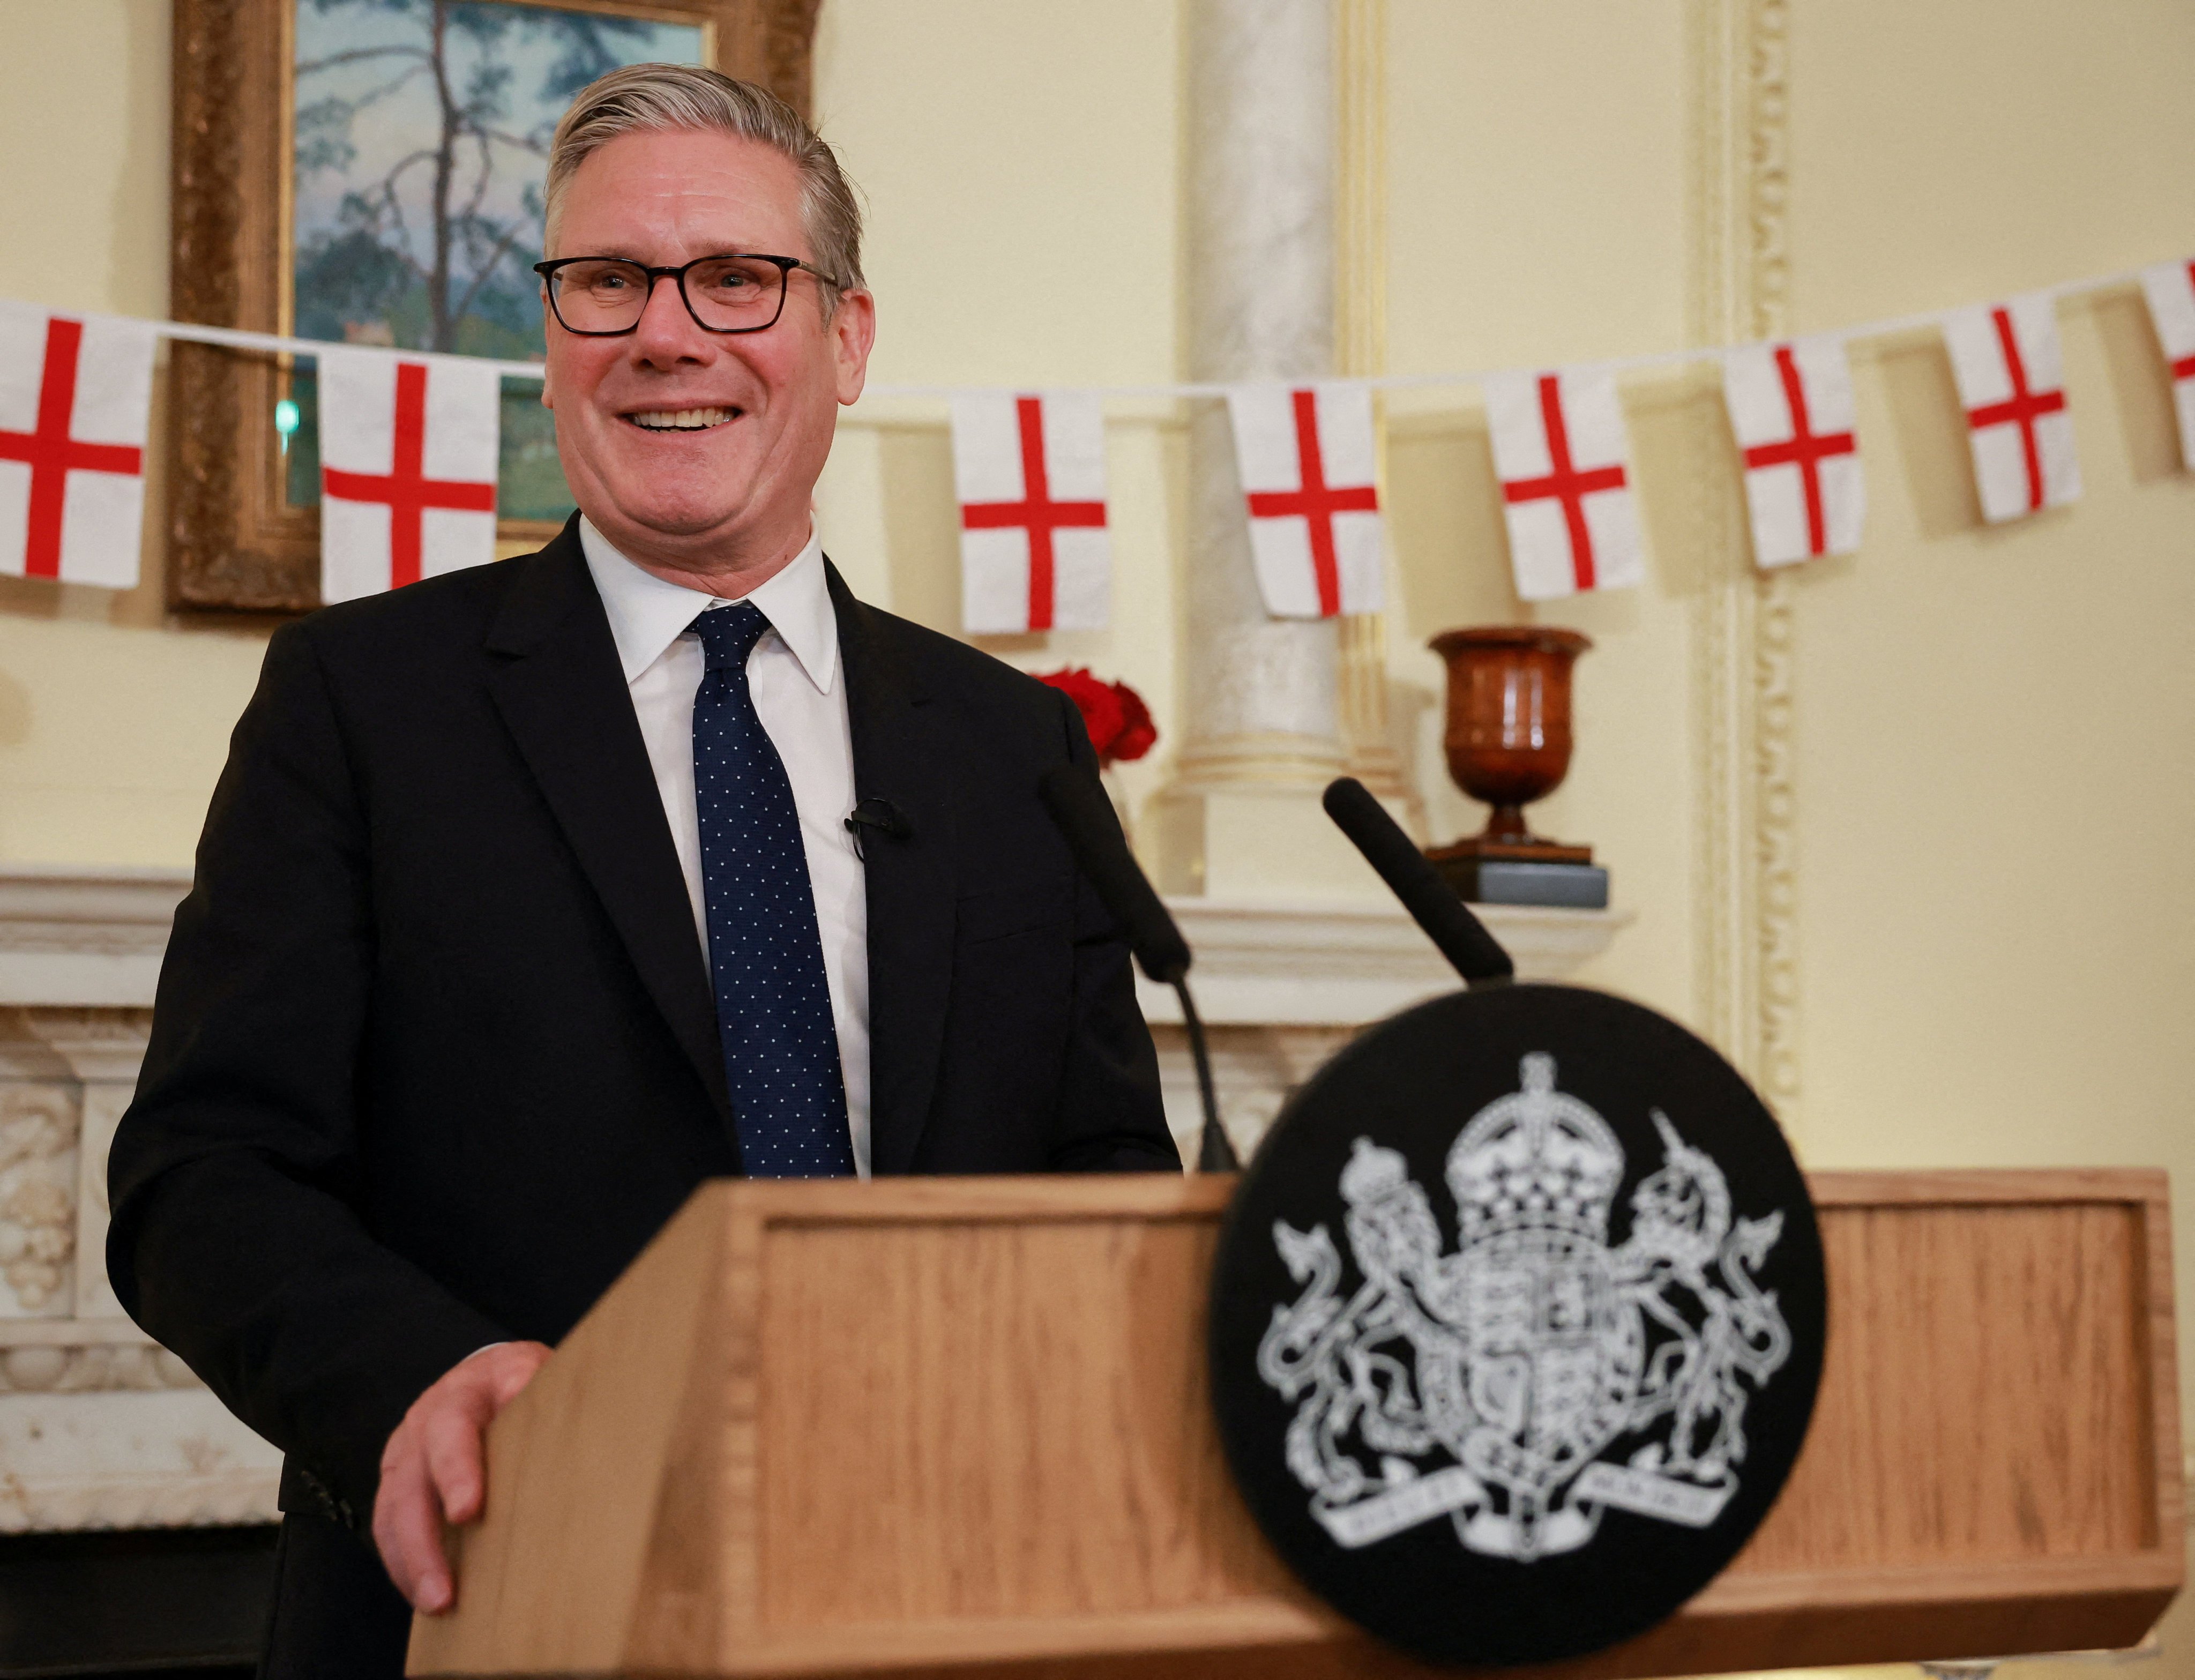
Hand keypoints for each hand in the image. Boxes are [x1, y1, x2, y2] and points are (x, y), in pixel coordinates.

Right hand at [372, 1340, 551, 1612]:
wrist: (488, 1375)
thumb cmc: (523, 1383)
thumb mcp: (539, 1373)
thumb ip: (542, 1389)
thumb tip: (546, 1405)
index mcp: (463, 1394)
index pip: (452, 1428)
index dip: (457, 1470)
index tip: (467, 1513)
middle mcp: (423, 1423)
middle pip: (411, 1485)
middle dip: (424, 1544)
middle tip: (444, 1592)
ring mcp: (405, 1455)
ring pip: (392, 1513)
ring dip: (410, 1564)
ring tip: (436, 1605)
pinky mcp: (398, 1483)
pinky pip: (389, 1529)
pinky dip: (403, 1564)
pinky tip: (422, 1594)